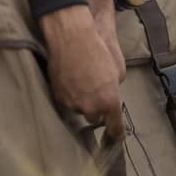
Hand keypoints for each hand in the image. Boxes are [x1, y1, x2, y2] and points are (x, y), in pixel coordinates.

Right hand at [38, 4, 124, 141]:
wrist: (71, 38)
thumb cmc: (98, 50)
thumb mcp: (117, 70)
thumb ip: (115, 88)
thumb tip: (110, 93)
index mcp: (109, 102)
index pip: (115, 127)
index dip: (116, 134)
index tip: (116, 138)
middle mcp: (91, 107)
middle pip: (95, 119)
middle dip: (96, 108)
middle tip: (95, 91)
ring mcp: (73, 104)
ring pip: (79, 109)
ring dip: (82, 100)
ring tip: (81, 80)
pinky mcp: (58, 97)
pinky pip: (67, 102)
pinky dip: (69, 94)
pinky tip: (70, 78)